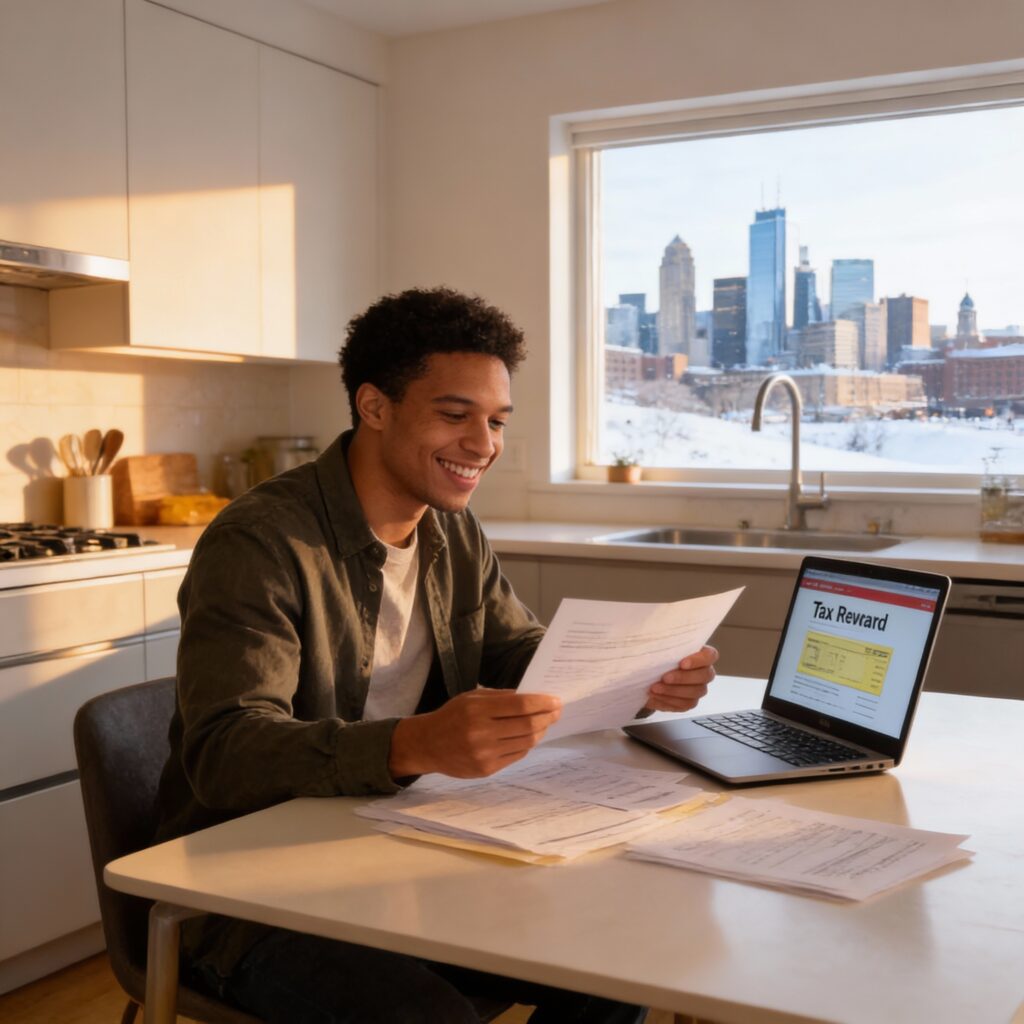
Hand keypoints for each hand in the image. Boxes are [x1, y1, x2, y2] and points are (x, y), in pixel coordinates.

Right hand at [388, 688, 561, 779]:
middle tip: (557, 712)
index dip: (542, 703)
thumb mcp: (471, 698)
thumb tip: (531, 697)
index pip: (520, 705)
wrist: (428, 745)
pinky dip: (527, 744)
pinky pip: (517, 755)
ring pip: (526, 742)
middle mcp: (482, 733)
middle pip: (527, 725)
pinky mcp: (487, 769)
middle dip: (547, 717)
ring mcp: (485, 754)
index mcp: (478, 710)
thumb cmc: (452, 716)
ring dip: (540, 731)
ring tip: (545, 723)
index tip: (556, 700)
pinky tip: (529, 736)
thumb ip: (500, 697)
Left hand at [644, 645, 717, 712]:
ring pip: (694, 693)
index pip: (710, 656)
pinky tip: (655, 697)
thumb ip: (663, 643)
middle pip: (704, 676)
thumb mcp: (659, 644)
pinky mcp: (689, 702)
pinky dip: (668, 701)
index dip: (698, 660)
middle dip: (682, 678)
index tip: (682, 663)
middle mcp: (705, 672)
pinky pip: (684, 704)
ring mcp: (699, 689)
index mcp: (702, 654)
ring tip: (654, 688)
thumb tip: (655, 641)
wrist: (650, 673)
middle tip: (664, 678)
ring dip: (673, 691)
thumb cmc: (659, 655)